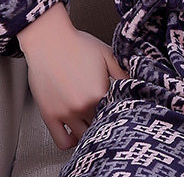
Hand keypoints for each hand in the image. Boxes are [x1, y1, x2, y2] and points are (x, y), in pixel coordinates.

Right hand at [17, 2, 128, 148]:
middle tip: (105, 116)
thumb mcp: (106, 53)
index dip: (119, 111)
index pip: (116, 113)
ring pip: (83, 137)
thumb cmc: (76, 44)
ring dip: (89, 132)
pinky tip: (75, 132)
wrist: (49, 40)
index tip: (119, 110)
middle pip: (100, 126)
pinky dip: (70, 142)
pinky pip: (62, 141)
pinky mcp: (50, 116)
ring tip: (91, 123)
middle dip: (104, 121)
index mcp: (99, 91)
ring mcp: (66, 113)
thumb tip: (134, 84)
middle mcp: (83, 105)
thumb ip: (122, 72)